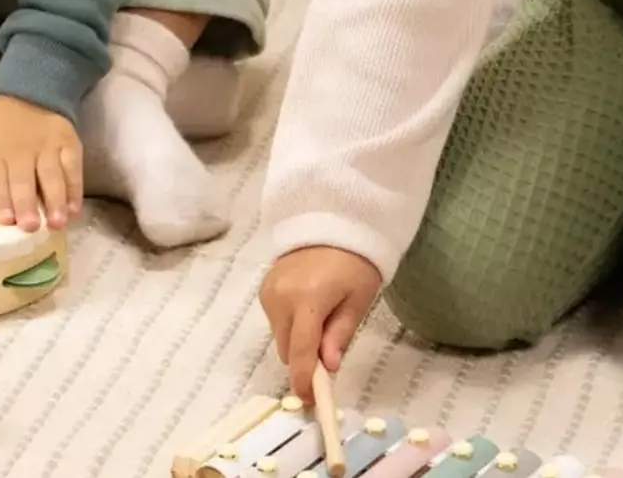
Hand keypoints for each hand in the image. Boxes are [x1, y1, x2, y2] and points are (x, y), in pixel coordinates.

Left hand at [0, 95, 82, 232]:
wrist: (29, 94)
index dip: (0, 199)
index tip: (5, 220)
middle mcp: (22, 151)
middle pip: (24, 179)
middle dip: (27, 203)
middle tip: (30, 226)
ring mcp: (48, 147)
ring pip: (52, 174)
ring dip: (55, 199)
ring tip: (57, 223)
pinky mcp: (69, 143)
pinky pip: (74, 166)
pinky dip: (75, 188)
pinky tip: (74, 209)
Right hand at [259, 246, 381, 402]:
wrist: (332, 222)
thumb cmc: (354, 262)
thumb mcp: (358, 300)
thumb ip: (340, 334)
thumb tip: (328, 368)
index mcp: (308, 299)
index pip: (301, 351)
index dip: (304, 381)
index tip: (311, 401)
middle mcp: (281, 297)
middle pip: (288, 350)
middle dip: (305, 359)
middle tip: (328, 350)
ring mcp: (268, 291)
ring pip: (280, 337)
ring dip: (297, 341)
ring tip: (320, 317)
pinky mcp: (264, 287)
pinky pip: (275, 321)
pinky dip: (289, 324)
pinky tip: (306, 305)